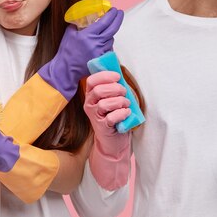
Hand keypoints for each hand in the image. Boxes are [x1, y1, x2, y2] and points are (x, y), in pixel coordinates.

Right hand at [38, 7, 124, 99]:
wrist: (66, 69)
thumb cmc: (67, 51)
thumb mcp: (70, 33)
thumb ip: (78, 24)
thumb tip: (84, 17)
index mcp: (88, 35)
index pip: (104, 21)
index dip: (111, 14)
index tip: (114, 9)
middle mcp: (96, 42)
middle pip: (113, 28)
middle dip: (118, 18)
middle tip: (119, 12)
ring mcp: (101, 51)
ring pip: (111, 39)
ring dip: (110, 33)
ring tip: (105, 30)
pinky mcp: (102, 59)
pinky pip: (109, 48)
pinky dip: (107, 44)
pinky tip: (102, 43)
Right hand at [84, 71, 131, 189]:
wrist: (114, 141)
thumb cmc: (116, 117)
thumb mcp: (113, 99)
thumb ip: (114, 88)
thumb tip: (120, 75)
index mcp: (91, 95)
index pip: (92, 80)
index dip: (105, 76)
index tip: (118, 76)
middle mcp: (90, 105)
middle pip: (98, 91)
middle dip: (115, 89)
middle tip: (124, 93)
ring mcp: (94, 116)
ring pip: (104, 104)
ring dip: (120, 101)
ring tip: (126, 104)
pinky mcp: (102, 127)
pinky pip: (111, 117)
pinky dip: (121, 113)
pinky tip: (126, 113)